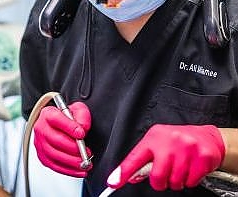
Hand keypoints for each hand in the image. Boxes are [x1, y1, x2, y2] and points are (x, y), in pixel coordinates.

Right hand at [33, 101, 91, 176]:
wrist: (59, 123)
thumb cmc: (67, 116)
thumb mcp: (77, 109)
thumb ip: (82, 115)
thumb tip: (83, 128)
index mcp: (48, 114)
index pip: (56, 119)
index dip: (69, 127)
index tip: (82, 134)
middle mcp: (41, 128)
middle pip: (55, 140)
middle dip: (73, 148)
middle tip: (86, 152)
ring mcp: (40, 143)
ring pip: (54, 155)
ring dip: (71, 161)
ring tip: (85, 163)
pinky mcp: (42, 156)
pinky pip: (54, 165)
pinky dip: (68, 169)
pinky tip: (78, 170)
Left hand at [107, 124, 224, 190]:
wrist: (206, 136)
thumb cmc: (178, 141)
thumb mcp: (159, 143)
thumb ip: (145, 159)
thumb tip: (131, 176)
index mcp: (154, 137)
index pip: (135, 157)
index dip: (123, 172)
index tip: (113, 182)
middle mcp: (169, 141)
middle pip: (157, 177)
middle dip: (161, 182)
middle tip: (166, 173)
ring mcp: (186, 148)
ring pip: (175, 182)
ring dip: (177, 180)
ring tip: (181, 166)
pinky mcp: (201, 156)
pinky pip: (191, 182)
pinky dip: (190, 180)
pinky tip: (191, 167)